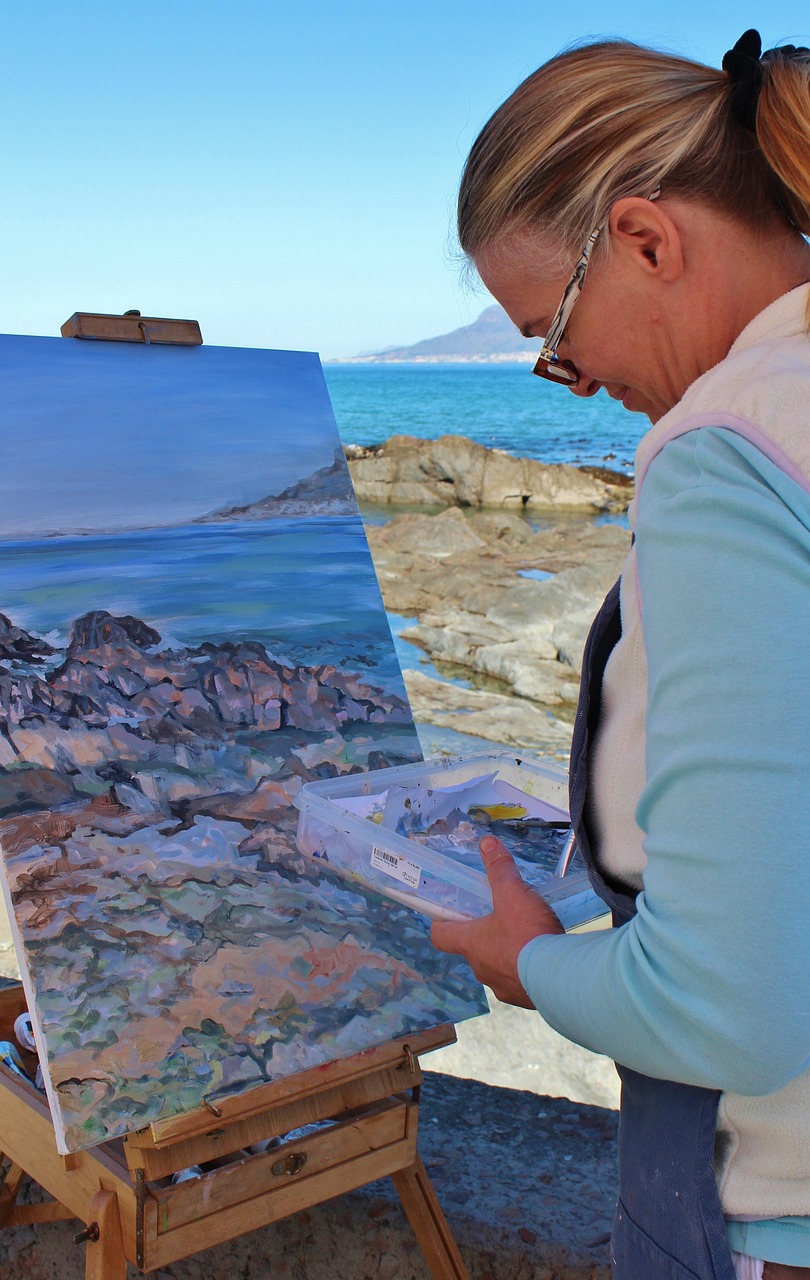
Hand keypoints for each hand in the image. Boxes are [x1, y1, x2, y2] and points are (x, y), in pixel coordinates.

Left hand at [431, 835, 563, 1007]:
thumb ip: (500, 868)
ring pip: (497, 966)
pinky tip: (543, 956)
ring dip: (507, 953)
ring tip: (527, 936)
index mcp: (471, 944)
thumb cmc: (527, 933)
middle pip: (472, 949)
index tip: (450, 913)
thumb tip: (487, 842)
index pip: (441, 936)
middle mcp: (481, 968)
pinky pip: (520, 981)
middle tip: (501, 917)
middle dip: (484, 934)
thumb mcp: (513, 893)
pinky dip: (527, 969)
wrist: (560, 977)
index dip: (442, 923)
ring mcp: (503, 986)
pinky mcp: (525, 998)